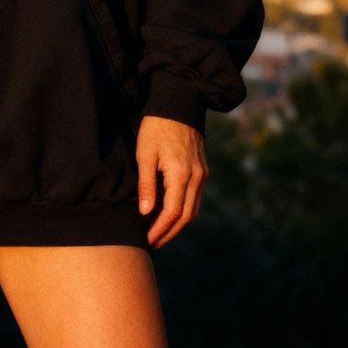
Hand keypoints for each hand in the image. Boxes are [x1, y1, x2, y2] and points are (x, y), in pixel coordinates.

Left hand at [136, 115, 207, 249]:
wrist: (178, 104)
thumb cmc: (156, 127)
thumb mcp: (145, 154)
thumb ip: (146, 185)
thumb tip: (145, 213)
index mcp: (181, 174)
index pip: (172, 212)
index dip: (160, 229)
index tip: (147, 240)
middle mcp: (196, 177)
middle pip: (186, 216)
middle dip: (169, 233)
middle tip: (152, 244)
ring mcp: (202, 174)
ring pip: (193, 209)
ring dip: (177, 224)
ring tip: (158, 233)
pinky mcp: (202, 169)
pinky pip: (195, 198)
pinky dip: (183, 211)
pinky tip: (168, 214)